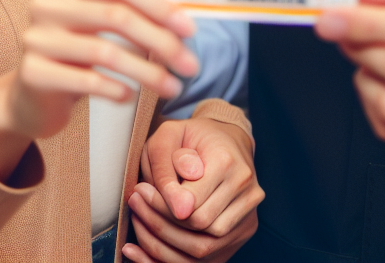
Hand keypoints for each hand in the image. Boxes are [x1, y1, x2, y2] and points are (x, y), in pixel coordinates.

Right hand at [0, 0, 198, 180]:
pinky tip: (130, 96)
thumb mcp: (100, 24)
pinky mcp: (32, 73)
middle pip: (117, 16)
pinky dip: (115, 89)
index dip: (160, 6)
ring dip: (147, 72)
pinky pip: (85, 80)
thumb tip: (183, 18)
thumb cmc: (74, 55)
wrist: (30, 96)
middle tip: (189, 64)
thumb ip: (133, 12)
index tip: (189, 29)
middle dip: (161, 41)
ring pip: (105, 52)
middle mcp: (48, 4)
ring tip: (171, 87)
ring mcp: (37, 38)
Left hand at [122, 117, 261, 262]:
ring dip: (163, 244)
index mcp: (228, 162)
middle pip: (199, 228)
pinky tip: (143, 251)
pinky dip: (172, 258)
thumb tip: (180, 208)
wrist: (225, 140)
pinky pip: (209, 259)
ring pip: (204, 250)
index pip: (193, 203)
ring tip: (140, 223)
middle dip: (159, 224)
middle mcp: (247, 192)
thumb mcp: (168, 136)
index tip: (138, 194)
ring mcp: (249, 215)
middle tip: (135, 205)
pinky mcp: (243, 231)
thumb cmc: (192, 137)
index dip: (160, 207)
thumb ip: (167, 167)